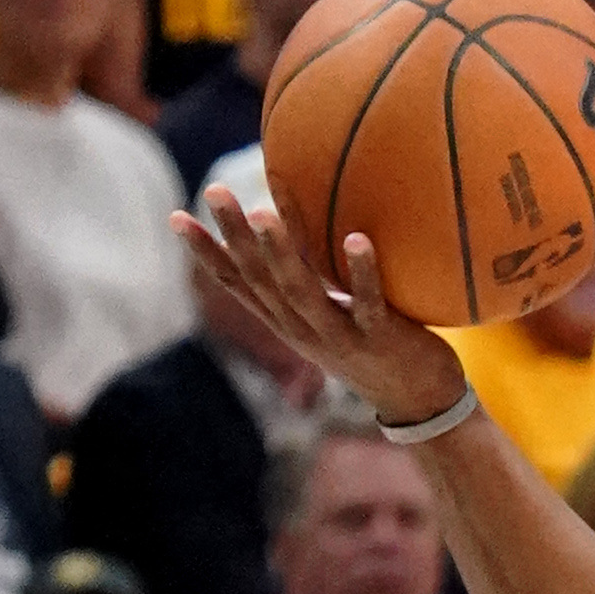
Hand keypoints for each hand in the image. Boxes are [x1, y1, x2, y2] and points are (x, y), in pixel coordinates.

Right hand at [172, 188, 470, 428]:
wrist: (419, 402)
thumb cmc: (372, 343)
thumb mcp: (328, 309)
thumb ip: (308, 271)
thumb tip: (285, 217)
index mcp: (287, 321)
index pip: (237, 284)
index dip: (206, 253)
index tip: (175, 216)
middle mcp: (305, 330)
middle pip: (262, 281)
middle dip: (236, 237)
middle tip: (216, 191)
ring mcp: (341, 337)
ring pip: (303, 293)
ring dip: (283, 252)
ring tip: (265, 213)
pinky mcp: (381, 340)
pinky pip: (369, 303)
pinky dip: (362, 272)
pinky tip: (357, 238)